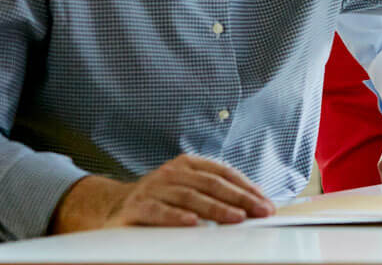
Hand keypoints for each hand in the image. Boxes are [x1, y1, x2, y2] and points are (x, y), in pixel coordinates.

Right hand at [50, 155, 273, 231]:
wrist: (110, 208)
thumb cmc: (159, 201)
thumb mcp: (185, 191)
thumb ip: (212, 194)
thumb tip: (251, 205)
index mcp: (188, 164)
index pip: (223, 172)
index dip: (246, 187)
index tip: (265, 202)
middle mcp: (172, 172)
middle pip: (212, 183)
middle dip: (240, 198)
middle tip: (260, 212)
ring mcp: (153, 187)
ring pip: (190, 196)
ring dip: (216, 208)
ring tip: (236, 218)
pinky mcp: (136, 207)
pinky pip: (159, 212)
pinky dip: (177, 217)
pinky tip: (193, 224)